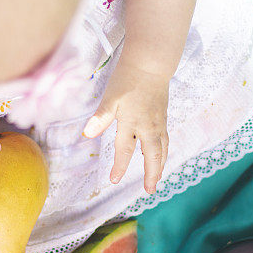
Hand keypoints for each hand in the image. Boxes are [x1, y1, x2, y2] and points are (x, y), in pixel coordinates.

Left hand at [83, 62, 169, 193]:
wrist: (150, 62)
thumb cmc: (128, 78)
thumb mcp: (111, 96)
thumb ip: (101, 117)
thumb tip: (87, 133)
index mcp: (133, 122)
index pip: (125, 150)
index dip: (119, 166)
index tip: (114, 180)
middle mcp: (149, 126)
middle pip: (153, 156)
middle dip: (151, 174)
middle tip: (149, 190)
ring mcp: (159, 122)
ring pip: (162, 149)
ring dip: (160, 166)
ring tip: (156, 178)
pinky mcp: (163, 117)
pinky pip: (165, 140)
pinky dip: (164, 152)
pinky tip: (161, 156)